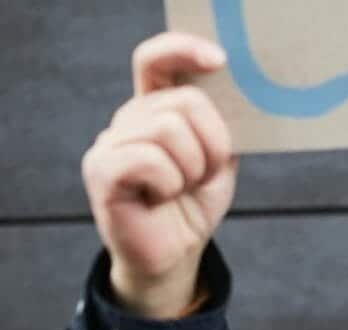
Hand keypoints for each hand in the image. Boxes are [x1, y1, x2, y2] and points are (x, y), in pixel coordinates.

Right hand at [82, 32, 236, 317]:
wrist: (176, 253)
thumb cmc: (194, 204)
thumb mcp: (219, 158)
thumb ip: (221, 124)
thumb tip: (237, 94)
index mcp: (155, 108)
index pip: (156, 61)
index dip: (183, 50)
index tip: (219, 61)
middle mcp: (128, 118)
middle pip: (183, 101)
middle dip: (212, 143)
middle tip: (203, 175)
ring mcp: (110, 142)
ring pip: (167, 128)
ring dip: (192, 167)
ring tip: (180, 188)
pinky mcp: (101, 170)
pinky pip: (148, 159)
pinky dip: (168, 183)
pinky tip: (160, 198)